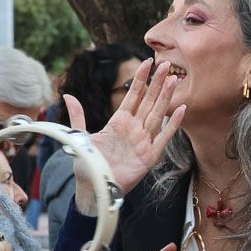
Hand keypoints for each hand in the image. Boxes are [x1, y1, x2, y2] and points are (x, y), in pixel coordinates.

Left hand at [66, 61, 186, 207]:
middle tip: (167, 64)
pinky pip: (164, 137)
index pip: (132, 96)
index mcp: (118, 122)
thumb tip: (68, 95)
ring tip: (175, 80)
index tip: (147, 62)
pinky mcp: (149, 156)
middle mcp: (133, 129)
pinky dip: (173, 124)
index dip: (140, 79)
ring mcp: (143, 141)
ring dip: (166, 98)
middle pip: (148, 101)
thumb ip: (78, 116)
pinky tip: (182, 109)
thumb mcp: (80, 136)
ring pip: (157, 114)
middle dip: (157, 82)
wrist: (93, 188)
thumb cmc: (88, 164)